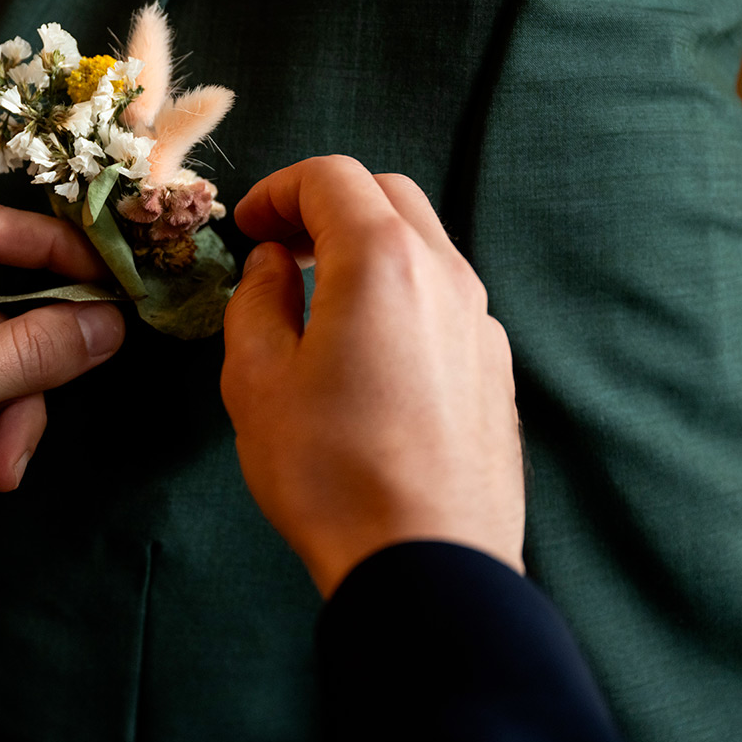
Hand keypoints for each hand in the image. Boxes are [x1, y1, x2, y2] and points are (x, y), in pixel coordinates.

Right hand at [222, 156, 522, 596]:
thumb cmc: (330, 472)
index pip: (331, 178)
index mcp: (382, 261)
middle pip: (388, 195)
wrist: (428, 564)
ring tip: (320, 294)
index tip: (246, 227)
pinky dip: (401, 291)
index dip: (278, 189)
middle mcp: (445, 274)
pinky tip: (369, 348)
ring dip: (369, 245)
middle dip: (328, 204)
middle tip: (280, 245)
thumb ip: (256, 300)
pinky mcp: (495, 368)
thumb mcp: (257, 381)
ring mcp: (481, 321)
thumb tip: (274, 265)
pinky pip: (445, 299)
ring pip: (425, 245)